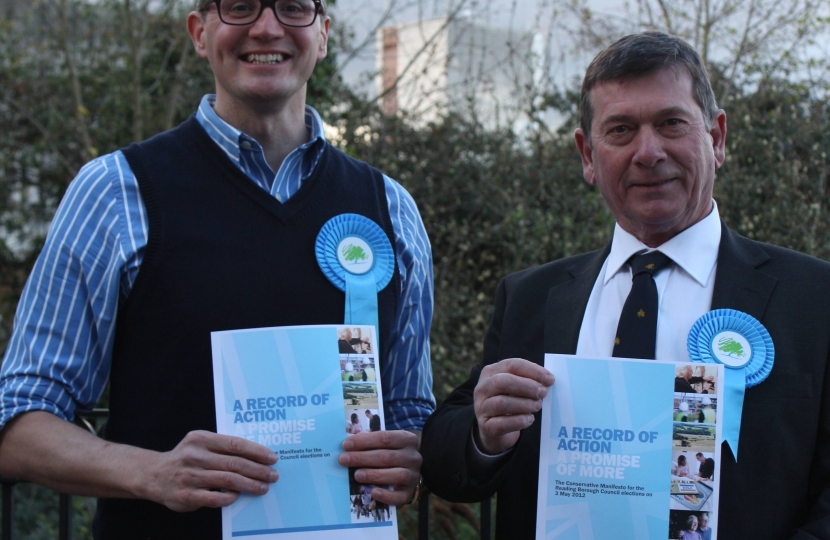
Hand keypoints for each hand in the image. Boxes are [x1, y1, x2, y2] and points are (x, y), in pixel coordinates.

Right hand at [141, 430, 278, 511]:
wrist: (153, 475)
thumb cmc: (186, 458)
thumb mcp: (199, 444)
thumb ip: (222, 447)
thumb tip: (256, 456)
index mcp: (201, 439)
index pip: (235, 444)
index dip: (257, 451)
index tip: (272, 458)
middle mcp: (195, 456)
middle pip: (234, 463)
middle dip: (258, 470)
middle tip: (273, 476)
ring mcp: (190, 476)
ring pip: (228, 480)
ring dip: (249, 485)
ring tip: (263, 487)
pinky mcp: (186, 495)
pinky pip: (214, 498)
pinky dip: (229, 497)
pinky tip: (238, 496)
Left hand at [338, 430, 420, 505]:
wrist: (408, 470)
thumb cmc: (390, 453)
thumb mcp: (384, 443)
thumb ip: (370, 441)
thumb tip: (347, 443)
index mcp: (407, 439)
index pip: (385, 438)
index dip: (364, 441)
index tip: (346, 445)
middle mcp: (413, 457)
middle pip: (388, 457)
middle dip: (363, 458)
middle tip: (344, 460)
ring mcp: (413, 475)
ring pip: (396, 475)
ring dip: (374, 475)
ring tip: (356, 475)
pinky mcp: (410, 492)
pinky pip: (400, 496)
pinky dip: (386, 495)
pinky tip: (373, 492)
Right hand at [473, 358, 553, 454]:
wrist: (494, 430)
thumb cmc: (510, 403)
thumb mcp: (515, 387)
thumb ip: (527, 381)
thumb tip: (548, 380)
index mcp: (490, 372)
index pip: (511, 365)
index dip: (532, 370)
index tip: (549, 379)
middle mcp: (482, 388)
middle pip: (502, 382)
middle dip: (527, 386)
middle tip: (543, 393)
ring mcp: (481, 408)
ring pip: (501, 403)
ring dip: (524, 404)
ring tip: (537, 406)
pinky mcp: (485, 426)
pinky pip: (502, 423)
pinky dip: (519, 421)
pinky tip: (529, 419)